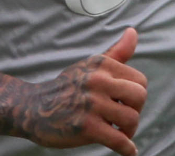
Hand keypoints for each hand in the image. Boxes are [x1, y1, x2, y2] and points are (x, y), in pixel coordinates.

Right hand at [25, 27, 148, 155]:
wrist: (34, 108)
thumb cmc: (67, 87)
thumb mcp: (90, 65)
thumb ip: (116, 52)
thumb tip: (133, 31)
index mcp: (102, 65)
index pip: (140, 80)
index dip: (137, 95)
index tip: (125, 103)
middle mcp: (98, 81)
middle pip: (140, 97)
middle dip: (136, 110)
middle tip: (123, 119)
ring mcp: (92, 104)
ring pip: (131, 119)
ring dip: (129, 131)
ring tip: (120, 133)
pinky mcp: (86, 127)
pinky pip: (118, 140)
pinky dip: (127, 149)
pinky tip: (128, 151)